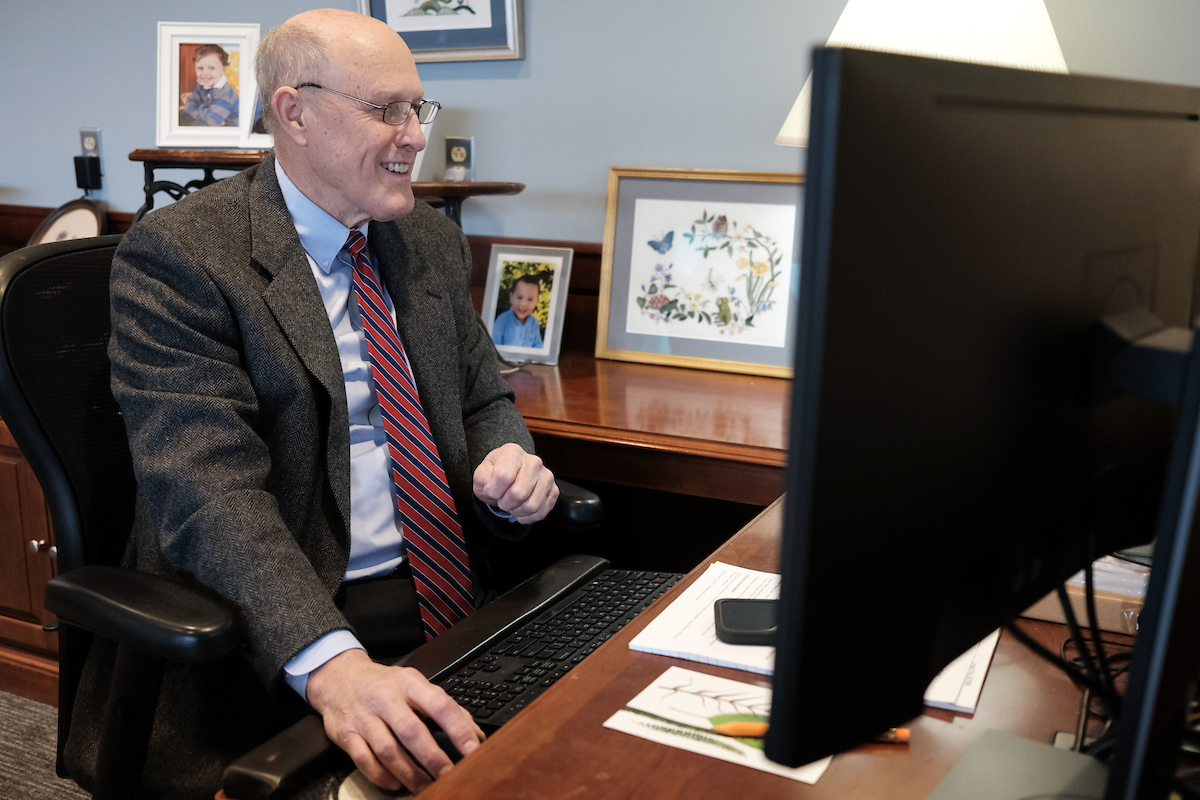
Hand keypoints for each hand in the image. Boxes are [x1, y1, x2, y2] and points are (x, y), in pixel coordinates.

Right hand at [306, 649, 483, 792]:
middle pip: (412, 731)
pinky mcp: (347, 734)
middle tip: (449, 776)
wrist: (339, 678)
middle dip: (433, 758)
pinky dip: (381, 776)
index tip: (473, 749)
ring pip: (388, 750)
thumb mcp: (414, 685)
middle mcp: (386, 698)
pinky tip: (395, 784)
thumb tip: (475, 734)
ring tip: (425, 786)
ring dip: (409, 774)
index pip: (439, 705)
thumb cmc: (383, 685)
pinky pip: (364, 760)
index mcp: (409, 683)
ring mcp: (364, 717)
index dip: (459, 729)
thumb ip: (443, 707)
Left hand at [472, 443, 558, 523]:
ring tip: (512, 504)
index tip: (490, 491)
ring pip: (531, 506)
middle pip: (518, 493)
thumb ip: (483, 479)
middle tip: (502, 499)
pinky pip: (540, 513)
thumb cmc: (495, 474)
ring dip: (516, 511)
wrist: (509, 475)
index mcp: (513, 453)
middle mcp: (534, 462)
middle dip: (504, 503)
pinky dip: (526, 517)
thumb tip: (493, 489)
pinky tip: (520, 508)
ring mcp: (546, 477)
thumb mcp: (482, 473)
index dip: (493, 491)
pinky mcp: (553, 491)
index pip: (503, 476)